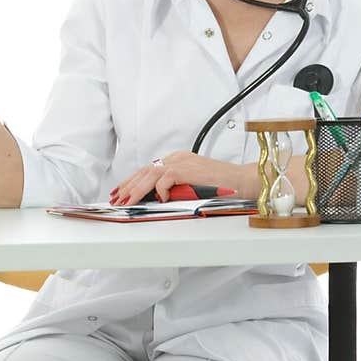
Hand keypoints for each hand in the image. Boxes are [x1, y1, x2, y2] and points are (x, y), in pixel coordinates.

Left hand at [109, 151, 239, 204]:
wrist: (243, 181)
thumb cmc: (223, 187)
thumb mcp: (193, 187)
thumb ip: (176, 189)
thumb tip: (157, 200)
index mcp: (178, 160)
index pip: (149, 170)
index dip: (133, 181)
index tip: (122, 192)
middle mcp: (178, 158)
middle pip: (145, 171)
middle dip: (129, 186)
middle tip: (117, 199)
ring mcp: (183, 162)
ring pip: (151, 174)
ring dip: (137, 189)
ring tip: (127, 202)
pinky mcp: (188, 169)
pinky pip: (166, 178)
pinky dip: (160, 190)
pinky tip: (158, 200)